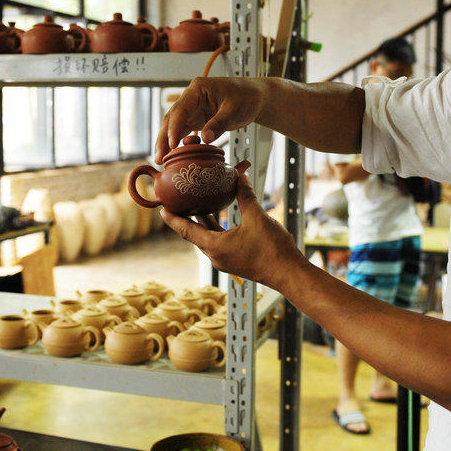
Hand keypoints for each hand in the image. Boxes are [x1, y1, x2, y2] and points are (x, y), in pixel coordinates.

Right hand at [154, 77, 266, 162]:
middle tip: (158, 157)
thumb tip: (204, 139)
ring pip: (174, 126)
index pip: (180, 109)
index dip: (174, 128)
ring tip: (160, 160)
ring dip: (166, 142)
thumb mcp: (234, 110)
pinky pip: (183, 131)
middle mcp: (191, 98)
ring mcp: (192, 109)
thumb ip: (219, 123)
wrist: (255, 97)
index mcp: (197, 89)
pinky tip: (171, 155)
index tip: (172, 145)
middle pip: (172, 118)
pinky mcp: (197, 119)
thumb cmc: (246, 98)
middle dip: (163, 138)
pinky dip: (176, 142)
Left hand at [160, 174, 306, 289]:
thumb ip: (245, 196)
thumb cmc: (272, 250)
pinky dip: (215, 228)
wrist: (289, 274)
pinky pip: (219, 242)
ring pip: (208, 238)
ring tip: (197, 205)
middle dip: (186, 218)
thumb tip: (238, 176)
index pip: (186, 230)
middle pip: (194, 234)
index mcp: (215, 247)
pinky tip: (221, 217)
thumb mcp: (257, 217)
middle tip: (178, 202)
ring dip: (202, 223)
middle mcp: (217, 256)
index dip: (173, 218)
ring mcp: (226, 260)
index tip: (161, 208)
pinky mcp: (236, 261)